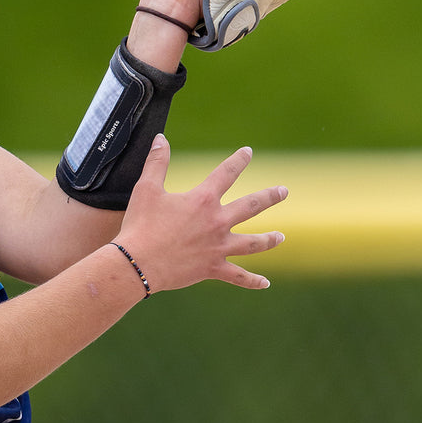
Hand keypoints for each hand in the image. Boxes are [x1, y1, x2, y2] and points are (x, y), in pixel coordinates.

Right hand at [117, 137, 286, 292]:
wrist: (138, 263)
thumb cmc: (140, 225)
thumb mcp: (147, 189)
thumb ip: (157, 162)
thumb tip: (161, 139)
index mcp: (203, 200)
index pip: (226, 173)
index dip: (238, 160)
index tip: (248, 152)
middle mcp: (217, 222)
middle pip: (250, 206)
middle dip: (269, 196)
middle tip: (284, 191)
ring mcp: (218, 247)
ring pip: (252, 243)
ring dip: (269, 239)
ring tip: (282, 236)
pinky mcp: (213, 268)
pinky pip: (238, 276)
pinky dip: (253, 281)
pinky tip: (265, 283)